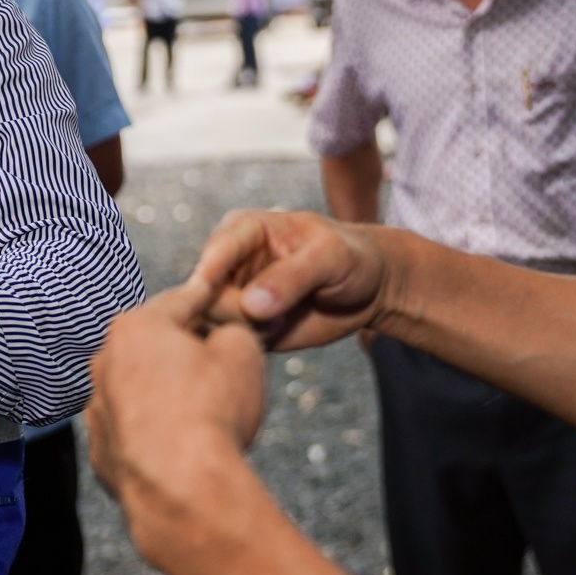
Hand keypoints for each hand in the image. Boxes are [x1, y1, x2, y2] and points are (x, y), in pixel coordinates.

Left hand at [85, 282, 265, 511]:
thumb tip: (223, 338)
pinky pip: (131, 430)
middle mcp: (105, 363)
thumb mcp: (242, 352)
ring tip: (201, 410)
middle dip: (184, 350)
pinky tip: (179, 443)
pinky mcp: (101, 452)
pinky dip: (151, 431)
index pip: (182, 301)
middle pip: (153, 345)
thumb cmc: (211, 412)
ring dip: (164, 391)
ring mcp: (98, 409)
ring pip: (137, 388)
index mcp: (136, 327)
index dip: (209, 301)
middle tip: (219, 363)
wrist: (183, 488)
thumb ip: (232, 331)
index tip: (220, 300)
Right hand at [191, 210, 391, 350]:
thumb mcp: (331, 257)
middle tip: (274, 321)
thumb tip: (251, 305)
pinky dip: (244, 345)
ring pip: (210, 320)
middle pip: (206, 293)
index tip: (216, 298)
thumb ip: (293, 276)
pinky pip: (227, 340)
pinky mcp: (243, 324)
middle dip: (233, 312)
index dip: (209, 276)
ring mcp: (233, 294)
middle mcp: (230, 261)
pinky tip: (274, 336)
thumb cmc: (351, 257)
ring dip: (240, 330)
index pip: (214, 252)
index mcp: (243, 229)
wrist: (369, 288)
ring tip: (278, 325)